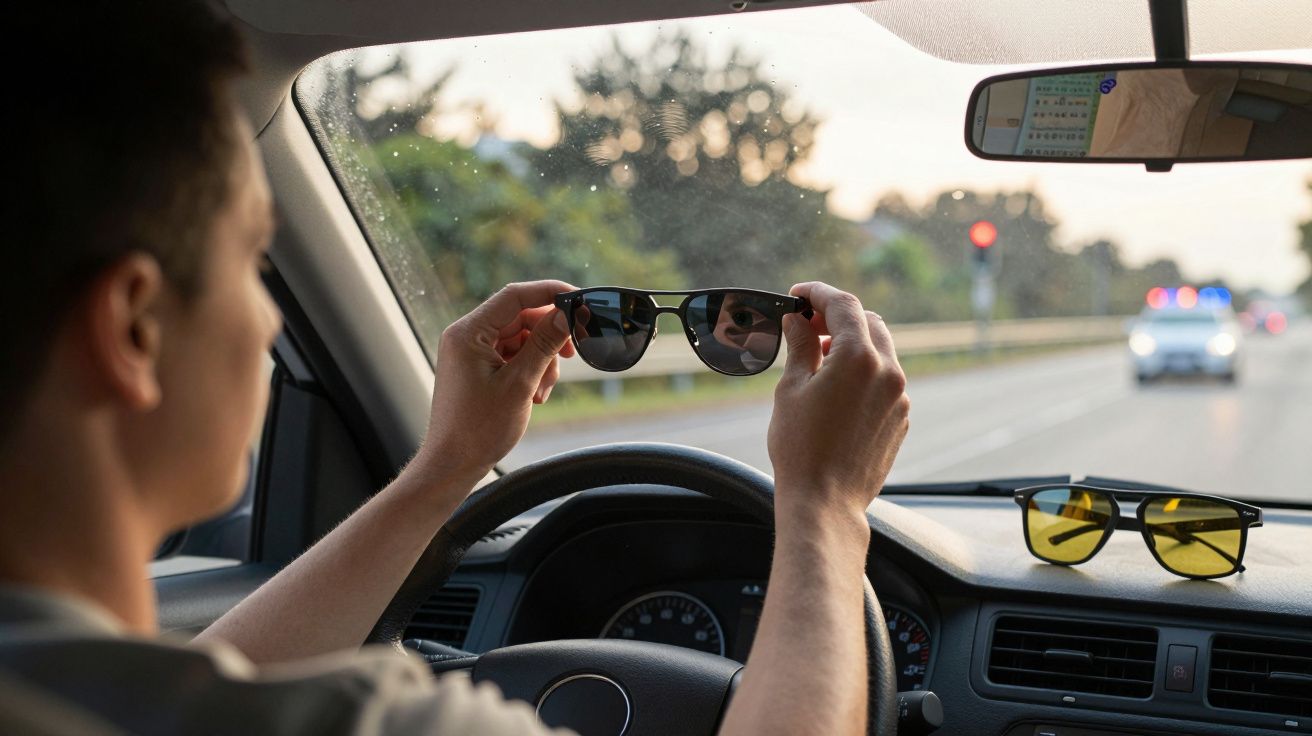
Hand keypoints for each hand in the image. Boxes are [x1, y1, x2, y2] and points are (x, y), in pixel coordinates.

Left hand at [413, 280, 576, 482]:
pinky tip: (534, 396)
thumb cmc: (478, 429)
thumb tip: (567, 314)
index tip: (580, 301)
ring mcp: (472, 352)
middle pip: (521, 317)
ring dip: (541, 359)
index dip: (550, 293)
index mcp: (469, 333)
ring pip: (521, 338)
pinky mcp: (479, 367)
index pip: (515, 296)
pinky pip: (513, 356)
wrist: (453, 464)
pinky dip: (531, 371)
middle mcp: (467, 336)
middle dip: (548, 337)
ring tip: (542, 391)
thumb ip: (544, 344)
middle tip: (571, 354)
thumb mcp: (520, 383)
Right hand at [767, 282, 909, 522]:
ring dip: (852, 345)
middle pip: (868, 322)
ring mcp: (900, 397)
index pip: (843, 304)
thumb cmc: (801, 448)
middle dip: (837, 317)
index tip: (798, 295)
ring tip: (819, 359)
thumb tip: (797, 320)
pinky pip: (885, 381)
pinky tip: (836, 391)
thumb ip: (800, 346)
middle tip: (806, 325)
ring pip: (881, 351)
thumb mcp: (791, 389)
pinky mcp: (901, 418)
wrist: (826, 502)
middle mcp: (888, 372)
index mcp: (859, 358)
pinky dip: (864, 373)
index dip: (818, 293)